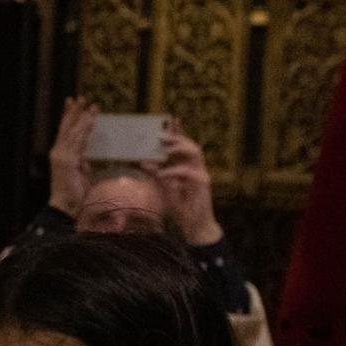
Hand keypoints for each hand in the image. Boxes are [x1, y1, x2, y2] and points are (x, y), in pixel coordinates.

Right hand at [47, 97, 96, 215]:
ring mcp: (61, 155)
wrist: (65, 205)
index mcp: (60, 154)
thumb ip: (82, 164)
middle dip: (74, 112)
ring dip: (82, 117)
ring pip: (72, 131)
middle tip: (81, 97)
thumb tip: (86, 158)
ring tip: (90, 105)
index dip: (70, 117)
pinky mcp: (67, 160)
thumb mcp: (80, 174)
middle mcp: (58, 152)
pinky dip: (83, 129)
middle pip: (66, 127)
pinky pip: (77, 141)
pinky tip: (89, 120)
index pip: (65, 131)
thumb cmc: (73, 193)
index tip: (75, 104)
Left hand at [152, 126, 221, 245]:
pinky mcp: (203, 184)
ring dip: (179, 148)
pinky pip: (189, 172)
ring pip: (195, 153)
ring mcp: (202, 175)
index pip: (183, 145)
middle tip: (160, 134)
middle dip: (176, 137)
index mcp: (187, 166)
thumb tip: (142, 161)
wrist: (195, 226)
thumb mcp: (164, 188)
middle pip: (191, 145)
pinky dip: (174, 171)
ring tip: (164, 147)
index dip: (178, 132)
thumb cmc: (180, 206)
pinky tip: (162, 174)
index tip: (169, 120)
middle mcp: (196, 168)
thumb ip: (156, 174)